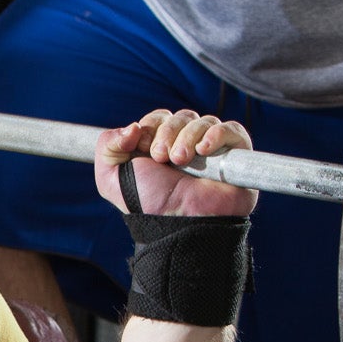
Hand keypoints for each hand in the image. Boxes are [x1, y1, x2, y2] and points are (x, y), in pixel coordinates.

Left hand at [95, 108, 257, 217]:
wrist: (178, 225)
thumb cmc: (148, 205)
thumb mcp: (111, 177)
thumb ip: (107, 145)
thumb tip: (131, 126)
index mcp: (160, 146)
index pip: (158, 118)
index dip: (150, 127)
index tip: (143, 148)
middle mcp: (186, 145)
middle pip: (180, 117)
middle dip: (167, 132)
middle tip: (162, 157)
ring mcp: (212, 150)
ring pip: (203, 121)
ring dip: (188, 136)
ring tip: (181, 160)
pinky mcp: (235, 155)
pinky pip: (232, 129)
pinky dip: (216, 133)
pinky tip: (204, 149)